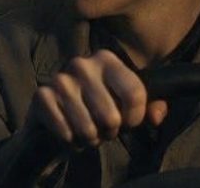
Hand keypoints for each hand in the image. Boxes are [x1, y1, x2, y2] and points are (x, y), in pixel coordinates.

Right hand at [31, 50, 167, 146]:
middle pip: (111, 116)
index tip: (127, 122)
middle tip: (101, 128)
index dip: (134, 118)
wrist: (56, 121)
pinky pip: (65, 131)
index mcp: (106, 59)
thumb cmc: (96, 112)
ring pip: (87, 128)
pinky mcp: (42, 96)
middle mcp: (82, 64)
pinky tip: (67, 131)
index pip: (135, 94)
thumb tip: (157, 115)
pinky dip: (69, 140)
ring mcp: (60, 79)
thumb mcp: (127, 108)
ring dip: (89, 138)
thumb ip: (150, 108)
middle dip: (109, 132)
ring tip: (85, 131)